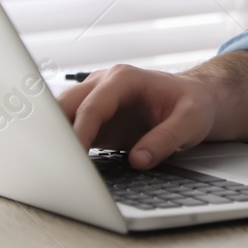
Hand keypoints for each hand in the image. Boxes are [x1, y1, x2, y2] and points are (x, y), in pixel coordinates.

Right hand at [57, 64, 216, 169]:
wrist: (195, 99)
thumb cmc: (193, 103)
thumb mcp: (190, 121)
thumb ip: (165, 139)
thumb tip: (138, 161)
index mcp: (124, 79)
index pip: (92, 106)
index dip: (79, 132)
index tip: (71, 157)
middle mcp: (104, 85)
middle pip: (65, 106)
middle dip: (54, 132)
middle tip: (52, 163)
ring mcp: (96, 100)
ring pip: (61, 115)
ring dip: (54, 139)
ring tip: (52, 168)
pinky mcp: (95, 119)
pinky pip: (70, 130)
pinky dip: (63, 146)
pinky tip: (63, 167)